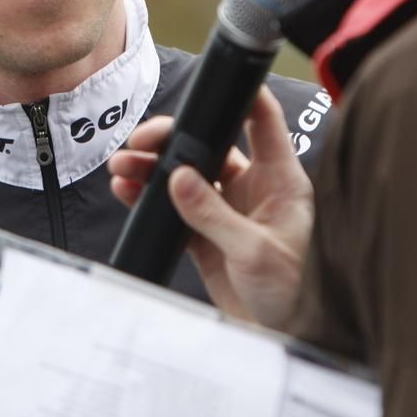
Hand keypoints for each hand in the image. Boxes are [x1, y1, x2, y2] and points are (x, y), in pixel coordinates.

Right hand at [108, 85, 313, 328]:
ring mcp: (227, 210)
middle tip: (140, 143)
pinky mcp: (206, 236)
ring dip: (152, 168)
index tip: (212, 79)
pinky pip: (172, 208)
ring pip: (184, 175)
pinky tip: (127, 191)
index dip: (240, 94)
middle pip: (209, 144)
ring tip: (122, 168)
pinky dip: (148, 198)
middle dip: (171, 139)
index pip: (261, 121)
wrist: (285, 337)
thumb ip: (215, 214)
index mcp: (279, 178)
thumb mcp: (256, 251)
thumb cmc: (294, 291)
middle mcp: (253, 187)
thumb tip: (178, 178)